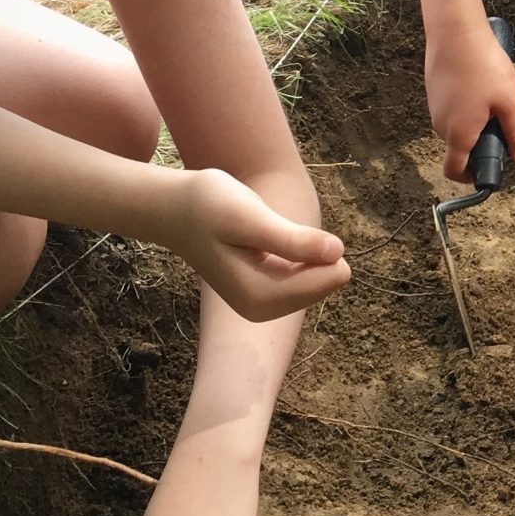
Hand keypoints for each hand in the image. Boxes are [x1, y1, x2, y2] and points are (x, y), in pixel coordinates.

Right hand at [162, 169, 349, 321]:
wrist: (176, 210)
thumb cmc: (210, 205)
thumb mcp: (250, 217)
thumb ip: (291, 240)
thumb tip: (338, 254)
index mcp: (260, 297)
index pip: (331, 277)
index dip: (320, 244)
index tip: (284, 228)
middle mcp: (262, 310)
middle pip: (328, 280)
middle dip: (311, 250)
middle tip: (270, 229)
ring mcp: (263, 307)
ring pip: (319, 278)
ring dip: (302, 251)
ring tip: (264, 235)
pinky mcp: (264, 297)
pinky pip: (306, 276)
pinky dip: (297, 255)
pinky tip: (267, 243)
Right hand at [425, 18, 514, 180]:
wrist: (455, 31)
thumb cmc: (482, 66)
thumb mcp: (510, 103)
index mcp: (459, 135)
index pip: (455, 171)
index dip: (472, 176)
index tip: (489, 167)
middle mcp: (442, 125)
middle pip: (464, 143)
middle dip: (488, 133)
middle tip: (507, 112)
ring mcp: (436, 106)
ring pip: (463, 120)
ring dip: (484, 112)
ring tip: (503, 88)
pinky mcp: (435, 89)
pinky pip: (457, 104)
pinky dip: (473, 98)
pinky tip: (489, 76)